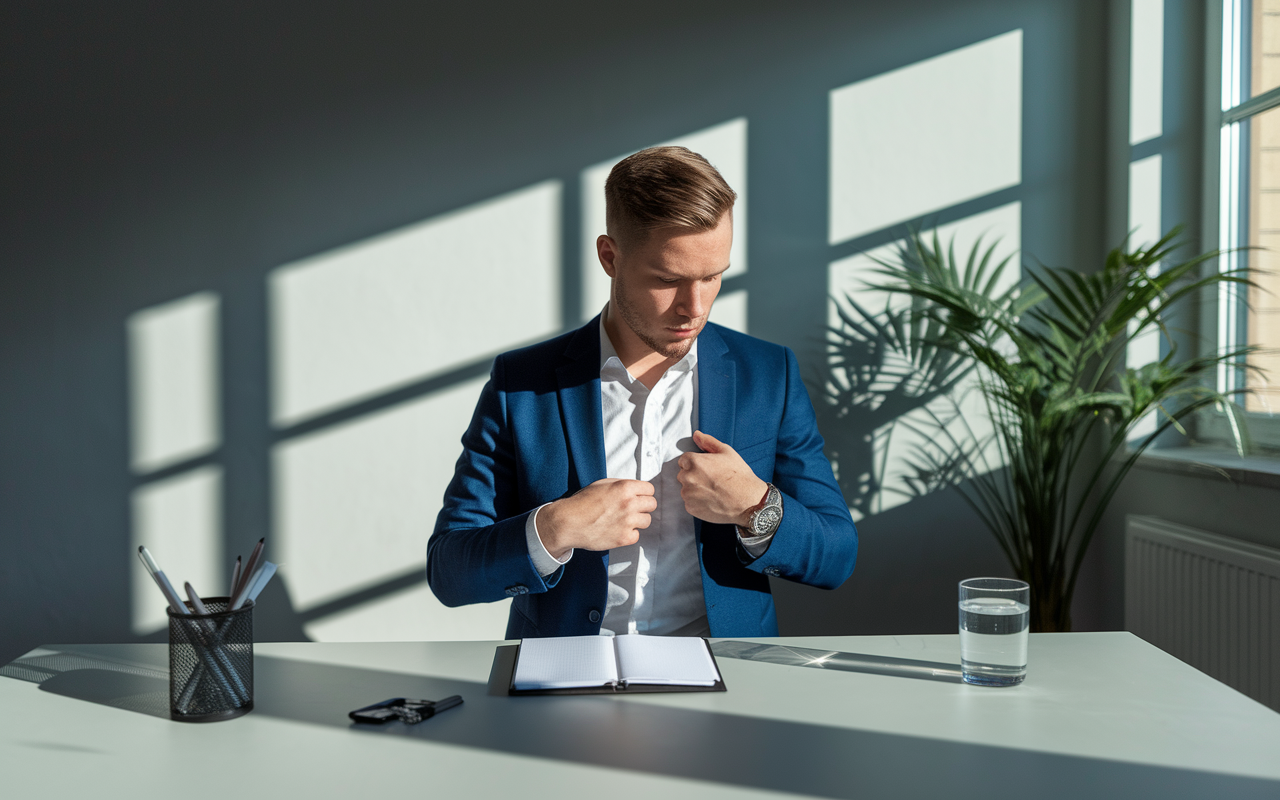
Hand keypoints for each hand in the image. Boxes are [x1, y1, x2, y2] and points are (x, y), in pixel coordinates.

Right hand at [537, 479, 655, 557]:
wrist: (569, 522)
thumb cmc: (582, 502)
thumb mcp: (602, 484)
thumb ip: (621, 485)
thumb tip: (635, 489)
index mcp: (625, 488)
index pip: (650, 489)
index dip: (643, 493)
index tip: (638, 497)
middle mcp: (629, 504)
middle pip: (652, 504)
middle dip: (643, 506)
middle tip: (632, 509)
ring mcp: (628, 522)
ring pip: (647, 521)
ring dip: (638, 521)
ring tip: (624, 520)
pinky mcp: (624, 538)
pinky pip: (637, 535)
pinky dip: (629, 534)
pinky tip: (618, 530)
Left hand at [677, 430, 767, 526]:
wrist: (748, 501)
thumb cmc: (739, 476)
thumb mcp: (727, 452)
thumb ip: (708, 442)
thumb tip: (696, 435)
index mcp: (694, 461)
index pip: (684, 460)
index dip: (696, 464)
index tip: (707, 469)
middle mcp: (687, 477)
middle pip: (683, 475)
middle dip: (693, 476)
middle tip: (711, 481)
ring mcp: (688, 494)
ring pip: (685, 489)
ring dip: (694, 490)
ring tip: (712, 491)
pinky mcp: (690, 508)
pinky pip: (689, 503)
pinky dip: (697, 502)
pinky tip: (711, 501)